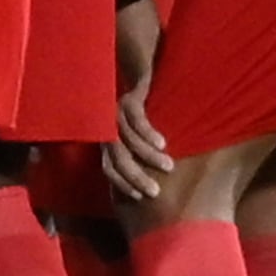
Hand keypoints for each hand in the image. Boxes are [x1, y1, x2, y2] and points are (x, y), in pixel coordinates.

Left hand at [103, 75, 173, 204]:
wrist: (146, 77)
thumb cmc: (147, 116)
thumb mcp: (140, 141)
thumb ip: (142, 161)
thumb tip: (158, 191)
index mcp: (108, 142)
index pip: (108, 168)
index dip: (121, 183)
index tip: (139, 198)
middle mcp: (108, 128)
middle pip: (117, 158)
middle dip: (135, 176)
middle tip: (155, 192)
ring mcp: (116, 112)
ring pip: (127, 140)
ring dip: (147, 156)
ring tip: (168, 166)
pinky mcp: (128, 98)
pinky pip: (135, 118)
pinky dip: (147, 133)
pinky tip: (162, 143)